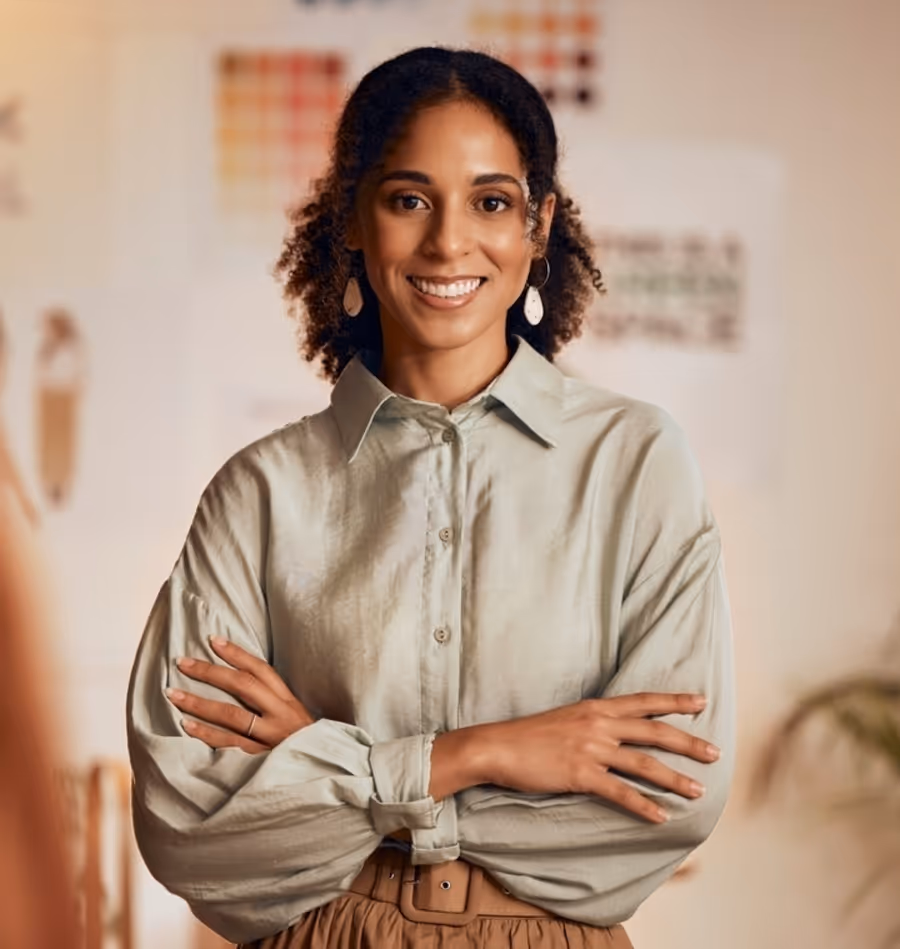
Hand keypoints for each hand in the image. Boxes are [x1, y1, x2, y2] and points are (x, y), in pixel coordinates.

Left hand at [167, 636, 315, 753]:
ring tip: (174, 694)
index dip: (237, 653)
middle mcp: (280, 715)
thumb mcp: (296, 718)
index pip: (261, 670)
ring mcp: (270, 737)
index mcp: (288, 701)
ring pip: (231, 715)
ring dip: (199, 703)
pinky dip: (206, 734)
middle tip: (183, 663)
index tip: (213, 640)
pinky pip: (228, 744)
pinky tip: (187, 726)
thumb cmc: (304, 745)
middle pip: (243, 686)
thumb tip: (239, 683)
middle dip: (210, 672)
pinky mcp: (260, 760)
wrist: (325, 773)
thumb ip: (273, 703)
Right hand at [476, 693, 720, 823]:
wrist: (498, 746)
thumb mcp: (567, 717)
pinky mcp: (581, 774)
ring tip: (698, 791)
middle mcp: (599, 724)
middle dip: (688, 743)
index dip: (674, 702)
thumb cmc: (529, 734)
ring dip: (675, 779)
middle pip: (654, 732)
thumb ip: (594, 722)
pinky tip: (661, 816)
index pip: (643, 701)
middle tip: (715, 753)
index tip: (701, 702)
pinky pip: (620, 792)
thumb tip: (616, 732)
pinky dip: (644, 805)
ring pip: (644, 764)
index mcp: (596, 707)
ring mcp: (591, 749)